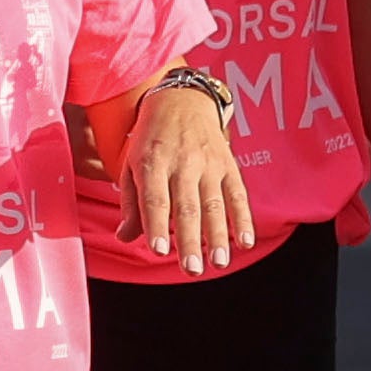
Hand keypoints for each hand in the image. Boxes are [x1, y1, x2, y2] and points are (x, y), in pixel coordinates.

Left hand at [114, 81, 255, 270]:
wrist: (182, 100)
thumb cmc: (151, 140)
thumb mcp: (132, 164)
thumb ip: (131, 203)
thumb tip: (125, 237)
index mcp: (152, 162)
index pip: (155, 198)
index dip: (157, 225)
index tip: (159, 251)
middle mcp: (182, 163)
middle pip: (187, 206)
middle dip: (190, 240)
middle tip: (190, 269)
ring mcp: (208, 164)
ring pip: (214, 204)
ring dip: (218, 237)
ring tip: (218, 263)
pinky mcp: (229, 165)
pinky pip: (238, 194)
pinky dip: (243, 219)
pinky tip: (245, 242)